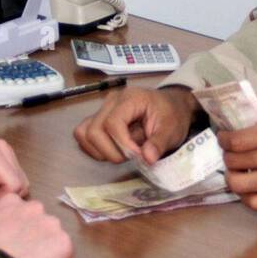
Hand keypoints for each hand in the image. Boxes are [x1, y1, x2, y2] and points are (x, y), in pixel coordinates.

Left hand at [0, 139, 28, 216]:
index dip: (3, 199)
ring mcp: (5, 151)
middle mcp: (3, 149)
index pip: (15, 184)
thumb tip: (1, 215)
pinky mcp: (4, 157)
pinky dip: (2, 187)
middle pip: (21, 182)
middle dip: (4, 195)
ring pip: (19, 181)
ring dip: (4, 192)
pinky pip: (13, 178)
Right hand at [0, 192, 73, 257]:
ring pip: (55, 234)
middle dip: (36, 232)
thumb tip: (2, 237)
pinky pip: (66, 251)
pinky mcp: (64, 242)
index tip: (14, 237)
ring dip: (49, 244)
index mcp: (11, 201)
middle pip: (40, 219)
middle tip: (26, 251)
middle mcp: (34, 207)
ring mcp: (52, 224)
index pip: (20, 208)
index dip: (19, 224)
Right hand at [74, 85, 195, 164]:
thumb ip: (159, 143)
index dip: (122, 144)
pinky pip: (84, 135)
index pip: (112, 122)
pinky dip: (95, 148)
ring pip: (84, 133)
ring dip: (100, 151)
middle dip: (110, 151)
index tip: (138, 155)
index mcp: (130, 98)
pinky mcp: (98, 119)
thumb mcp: (172, 129)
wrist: (171, 106)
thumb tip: (146, 159)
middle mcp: (111, 101)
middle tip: (130, 157)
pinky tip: (113, 150)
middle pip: (94, 130)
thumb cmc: (172, 115)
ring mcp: (102, 109)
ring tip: (122, 153)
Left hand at [218, 97, 256, 209]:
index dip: (224, 139)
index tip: (224, 137)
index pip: (239, 139)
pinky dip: (245, 197)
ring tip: (234, 171)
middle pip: (236, 161)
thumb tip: (241, 102)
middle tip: (229, 152)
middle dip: (226, 156)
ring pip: (241, 185)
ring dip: (231, 177)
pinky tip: (247, 188)